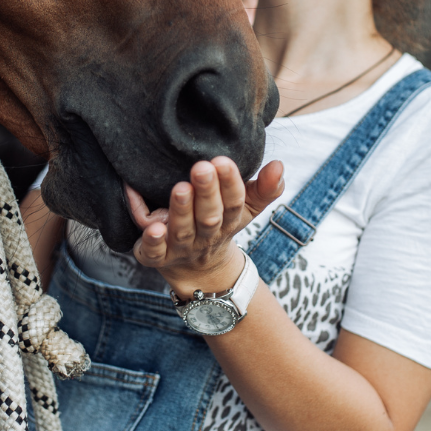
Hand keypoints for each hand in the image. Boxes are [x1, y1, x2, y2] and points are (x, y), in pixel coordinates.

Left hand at [126, 157, 282, 294]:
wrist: (196, 270)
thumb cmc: (219, 224)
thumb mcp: (245, 208)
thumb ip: (264, 188)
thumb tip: (279, 165)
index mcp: (228, 222)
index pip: (234, 204)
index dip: (230, 184)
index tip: (223, 161)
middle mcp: (205, 236)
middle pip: (209, 217)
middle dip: (206, 193)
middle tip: (201, 168)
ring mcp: (180, 248)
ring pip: (182, 231)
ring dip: (181, 211)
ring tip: (180, 189)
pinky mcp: (156, 257)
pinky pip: (153, 252)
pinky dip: (153, 241)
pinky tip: (151, 227)